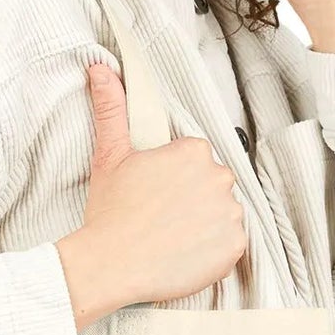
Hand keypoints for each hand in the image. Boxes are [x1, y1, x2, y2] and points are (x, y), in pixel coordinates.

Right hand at [57, 61, 247, 317]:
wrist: (111, 265)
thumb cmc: (110, 212)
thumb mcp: (109, 155)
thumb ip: (111, 109)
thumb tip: (99, 69)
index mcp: (194, 151)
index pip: (195, 160)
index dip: (174, 178)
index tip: (155, 194)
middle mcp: (219, 177)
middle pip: (212, 185)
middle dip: (193, 198)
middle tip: (161, 217)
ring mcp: (230, 213)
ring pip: (223, 213)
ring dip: (205, 224)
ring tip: (171, 237)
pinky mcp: (235, 247)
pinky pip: (231, 244)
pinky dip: (214, 250)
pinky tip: (185, 252)